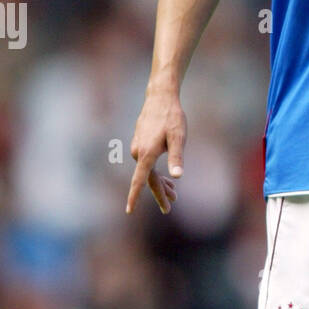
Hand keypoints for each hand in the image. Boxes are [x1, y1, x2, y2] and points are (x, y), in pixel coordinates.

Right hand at [125, 89, 185, 214]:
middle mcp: (138, 152)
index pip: (140, 181)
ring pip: (148, 172)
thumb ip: (177, 157)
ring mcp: (138, 148)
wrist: (160, 98)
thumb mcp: (179, 138)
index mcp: (146, 153)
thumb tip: (178, 176)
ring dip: (160, 184)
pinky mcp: (140, 144)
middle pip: (147, 179)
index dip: (135, 196)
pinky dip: (157, 173)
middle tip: (170, 208)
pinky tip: (168, 178)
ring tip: (175, 195)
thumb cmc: (171, 117)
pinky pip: (148, 164)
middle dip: (159, 193)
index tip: (129, 211)